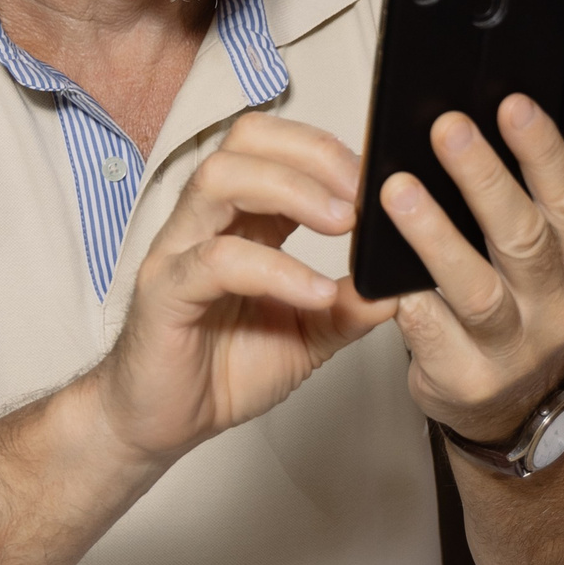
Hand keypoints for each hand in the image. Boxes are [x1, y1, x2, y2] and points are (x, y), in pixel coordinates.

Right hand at [96, 114, 396, 462]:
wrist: (165, 423)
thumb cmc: (224, 369)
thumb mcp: (309, 336)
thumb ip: (350, 307)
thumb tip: (400, 284)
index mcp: (241, 218)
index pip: (277, 146)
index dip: (329, 152)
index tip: (378, 181)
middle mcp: (205, 221)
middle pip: (246, 141)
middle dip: (312, 155)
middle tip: (362, 194)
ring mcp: (179, 251)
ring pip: (220, 180)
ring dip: (290, 190)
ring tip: (343, 224)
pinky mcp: (163, 293)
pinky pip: (214, 262)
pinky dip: (273, 269)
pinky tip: (314, 293)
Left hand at [380, 95, 563, 442]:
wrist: (513, 407)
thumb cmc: (518, 315)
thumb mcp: (542, 263)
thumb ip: (522, 209)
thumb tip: (472, 130)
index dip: (542, 150)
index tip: (511, 105)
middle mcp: (557, 308)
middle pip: (523, 238)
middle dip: (484, 179)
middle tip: (448, 130)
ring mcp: (514, 349)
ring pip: (476, 288)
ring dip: (435, 235)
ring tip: (398, 192)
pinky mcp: (468, 379)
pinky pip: (432, 332)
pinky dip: (408, 298)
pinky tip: (382, 272)